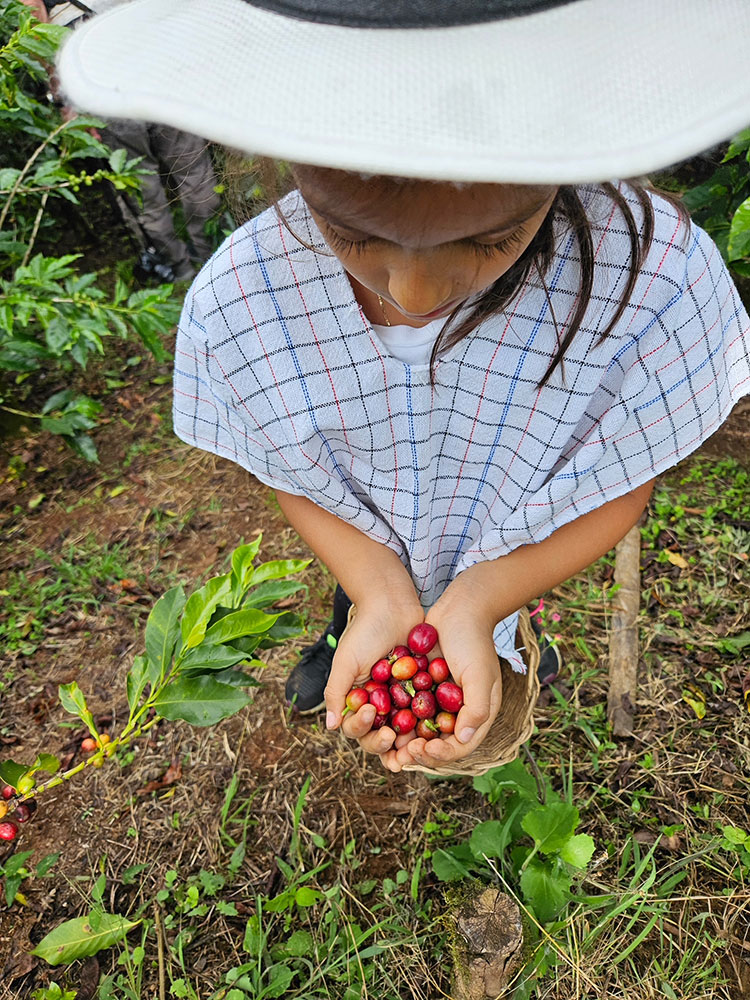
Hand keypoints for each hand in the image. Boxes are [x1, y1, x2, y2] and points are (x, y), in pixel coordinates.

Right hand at [324, 591, 423, 758]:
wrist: (393, 605)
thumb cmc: (365, 631)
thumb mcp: (346, 661)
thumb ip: (336, 692)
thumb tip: (330, 726)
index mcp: (357, 700)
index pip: (355, 727)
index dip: (361, 728)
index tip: (368, 712)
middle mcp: (378, 704)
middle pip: (378, 736)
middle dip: (383, 742)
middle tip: (392, 736)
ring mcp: (401, 699)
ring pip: (403, 732)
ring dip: (406, 742)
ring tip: (412, 744)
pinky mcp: (422, 691)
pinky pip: (425, 714)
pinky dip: (427, 724)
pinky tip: (432, 729)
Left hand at [377, 575, 502, 772]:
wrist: (458, 608)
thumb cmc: (473, 640)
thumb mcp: (480, 674)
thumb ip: (476, 708)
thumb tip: (463, 739)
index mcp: (477, 713)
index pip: (460, 746)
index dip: (442, 754)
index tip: (424, 748)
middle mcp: (457, 711)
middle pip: (438, 744)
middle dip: (419, 752)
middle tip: (401, 753)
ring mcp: (438, 700)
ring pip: (420, 730)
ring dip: (405, 740)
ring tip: (389, 741)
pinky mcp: (421, 687)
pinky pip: (408, 709)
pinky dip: (397, 718)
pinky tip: (381, 721)